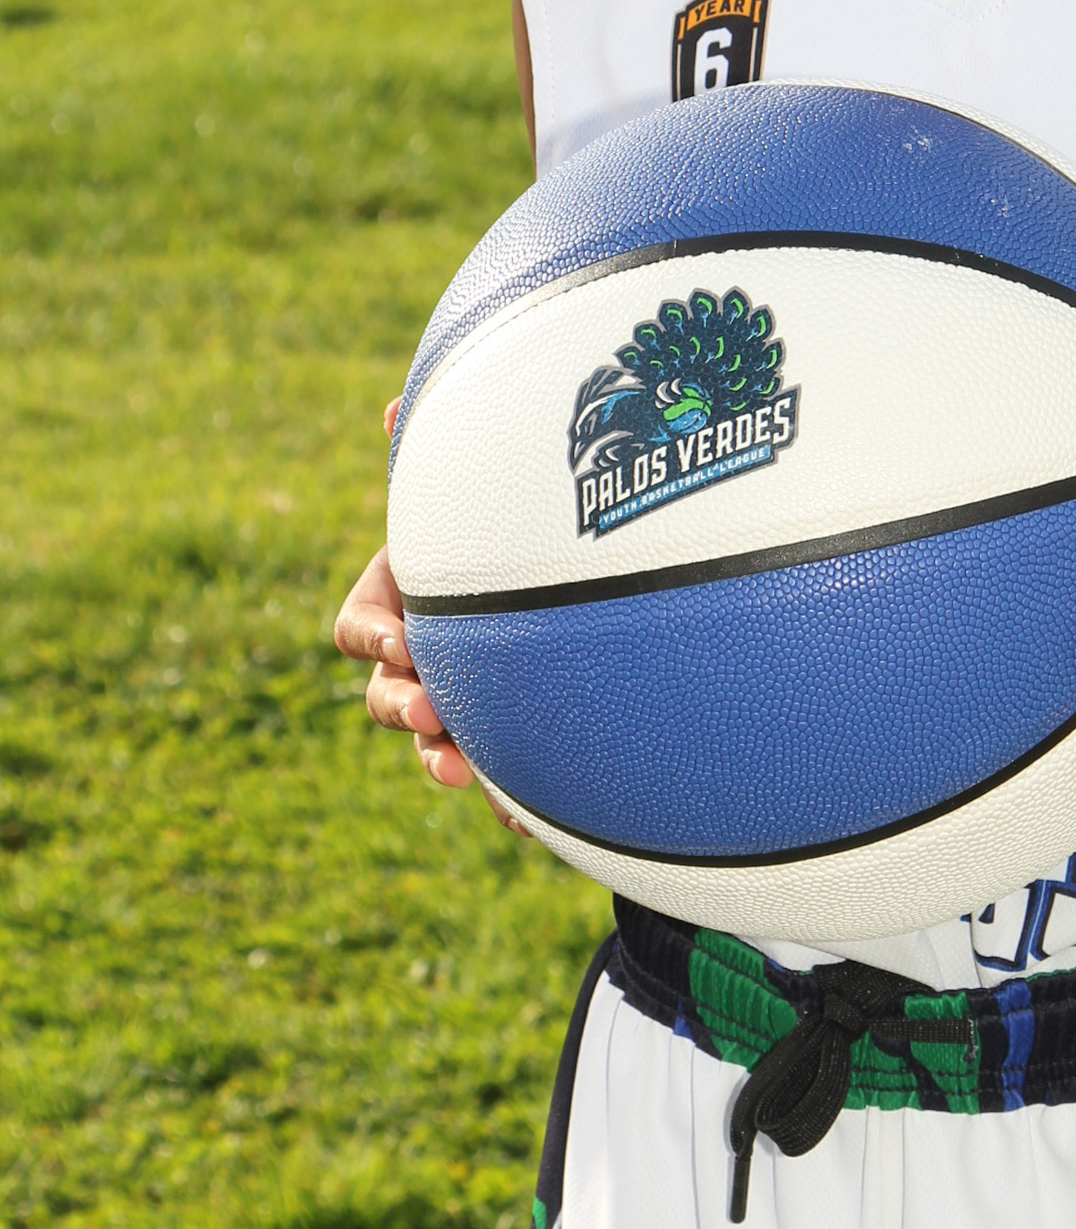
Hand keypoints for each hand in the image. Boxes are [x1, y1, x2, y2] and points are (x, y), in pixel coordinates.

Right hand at [331, 399, 528, 832]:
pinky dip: (508, 798)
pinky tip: (533, 819)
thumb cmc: (499, 520)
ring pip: (434, 745)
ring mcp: (460, 699)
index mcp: (400, 602)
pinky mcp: (506, 733)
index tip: (400, 640)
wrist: (561, 573)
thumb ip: (432, 456)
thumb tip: (396, 409)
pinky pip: (498, 774)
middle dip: (403, 709)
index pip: (360, 627)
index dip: (373, 635)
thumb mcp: (469, 486)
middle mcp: (421, 657)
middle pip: (387, 697)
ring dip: (442, 761)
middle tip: (435, 711)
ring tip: (470, 776)